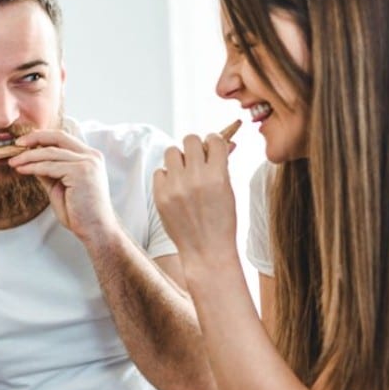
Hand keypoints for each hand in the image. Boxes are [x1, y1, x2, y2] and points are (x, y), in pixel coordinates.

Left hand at [8, 129, 119, 244]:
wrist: (95, 229)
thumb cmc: (79, 212)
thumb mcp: (59, 186)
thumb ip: (48, 171)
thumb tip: (30, 160)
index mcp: (89, 157)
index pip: (63, 138)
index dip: (42, 137)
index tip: (24, 142)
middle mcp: (91, 156)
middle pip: (58, 137)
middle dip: (34, 138)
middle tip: (16, 143)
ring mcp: (87, 163)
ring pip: (50, 152)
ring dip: (28, 156)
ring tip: (13, 162)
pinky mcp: (80, 172)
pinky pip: (50, 166)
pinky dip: (33, 167)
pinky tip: (22, 170)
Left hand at [152, 131, 237, 268]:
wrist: (206, 250)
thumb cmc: (222, 221)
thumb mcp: (229, 191)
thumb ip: (223, 165)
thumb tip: (226, 143)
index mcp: (217, 176)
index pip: (214, 139)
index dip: (213, 142)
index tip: (212, 148)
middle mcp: (195, 178)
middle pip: (190, 139)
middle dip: (195, 147)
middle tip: (197, 159)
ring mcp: (175, 187)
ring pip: (171, 151)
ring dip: (178, 158)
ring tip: (184, 172)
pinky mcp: (160, 196)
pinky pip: (159, 171)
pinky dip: (166, 176)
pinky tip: (175, 188)